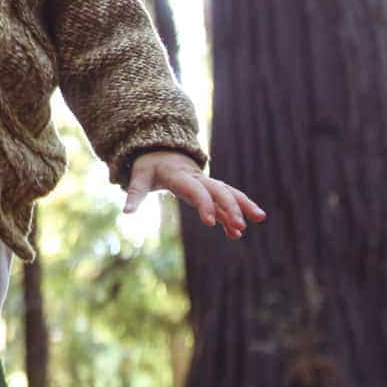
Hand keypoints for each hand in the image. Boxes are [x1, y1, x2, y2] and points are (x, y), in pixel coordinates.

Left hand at [124, 150, 265, 239]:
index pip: (196, 190)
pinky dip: (231, 216)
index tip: (210, 223)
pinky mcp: (208, 192)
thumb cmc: (149, 166)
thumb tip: (126, 213)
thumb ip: (135, 194)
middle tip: (241, 226)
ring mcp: (205, 184)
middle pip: (219, 190)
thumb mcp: (139, 176)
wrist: (161, 152)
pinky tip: (237, 233)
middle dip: (231, 207)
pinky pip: (223, 203)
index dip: (204, 205)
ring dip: (243, 205)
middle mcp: (198, 179)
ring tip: (259, 218)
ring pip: (229, 192)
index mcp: (180, 176)